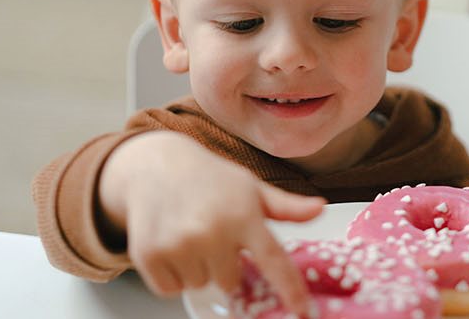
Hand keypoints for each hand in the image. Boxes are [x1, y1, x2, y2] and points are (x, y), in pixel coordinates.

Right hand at [99, 131, 324, 314]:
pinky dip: (171, 274)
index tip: (301, 312)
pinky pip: (170, 289)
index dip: (289, 289)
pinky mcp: (149, 255)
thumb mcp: (251, 188)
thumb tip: (319, 209)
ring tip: (189, 234)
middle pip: (230, 282)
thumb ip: (286, 207)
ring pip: (199, 285)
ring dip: (196, 268)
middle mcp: (211, 230)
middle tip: (213, 235)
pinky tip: (170, 243)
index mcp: (243, 215)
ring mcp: (178, 244)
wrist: (156, 165)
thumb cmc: (210, 179)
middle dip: (224, 265)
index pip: (273, 260)